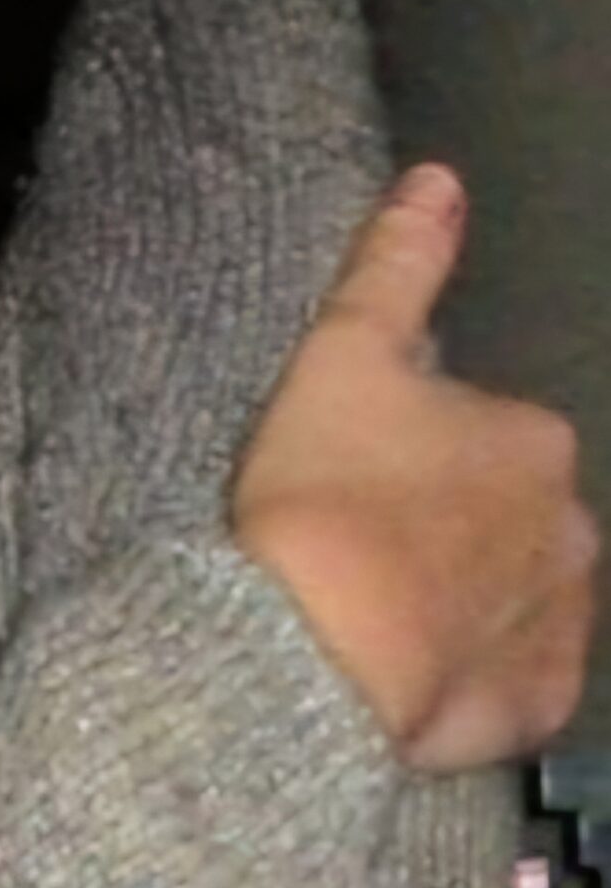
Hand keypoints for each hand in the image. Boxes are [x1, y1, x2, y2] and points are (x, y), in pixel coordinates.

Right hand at [233, 163, 596, 771]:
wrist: (315, 645)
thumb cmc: (326, 487)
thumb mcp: (343, 351)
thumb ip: (397, 264)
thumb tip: (441, 178)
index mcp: (534, 438)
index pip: (482, 429)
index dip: (414, 446)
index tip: (352, 469)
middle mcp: (572, 529)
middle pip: (509, 513)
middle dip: (455, 522)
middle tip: (361, 539)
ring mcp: (561, 625)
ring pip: (517, 595)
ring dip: (468, 596)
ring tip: (379, 610)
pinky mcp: (540, 709)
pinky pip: (514, 680)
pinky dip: (473, 673)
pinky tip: (408, 668)